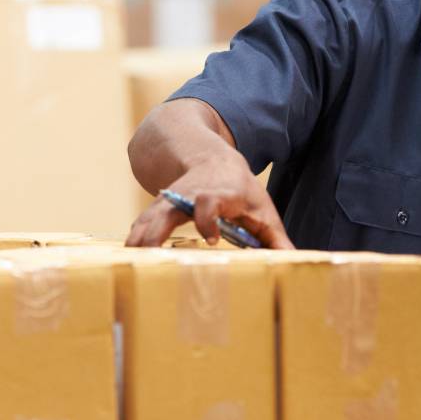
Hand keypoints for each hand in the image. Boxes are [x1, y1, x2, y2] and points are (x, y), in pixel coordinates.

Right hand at [124, 155, 294, 248]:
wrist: (211, 157)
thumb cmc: (240, 188)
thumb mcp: (262, 209)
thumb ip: (275, 238)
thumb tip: (293, 262)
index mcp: (220, 192)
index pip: (209, 200)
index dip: (207, 217)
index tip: (211, 239)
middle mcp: (190, 194)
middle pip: (170, 208)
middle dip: (158, 229)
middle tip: (150, 253)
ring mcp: (171, 199)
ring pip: (151, 215)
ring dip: (139, 236)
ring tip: (130, 260)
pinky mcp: (158, 207)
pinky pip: (143, 221)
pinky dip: (135, 237)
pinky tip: (126, 256)